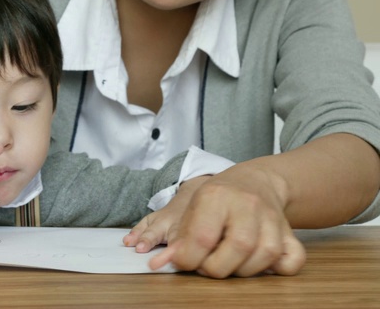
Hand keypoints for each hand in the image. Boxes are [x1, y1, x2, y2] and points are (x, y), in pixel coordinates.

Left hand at [124, 165, 305, 277]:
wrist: (255, 181)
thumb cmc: (217, 198)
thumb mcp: (192, 208)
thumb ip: (178, 237)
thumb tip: (159, 263)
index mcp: (216, 195)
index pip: (202, 237)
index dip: (188, 258)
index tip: (183, 262)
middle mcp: (247, 204)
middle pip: (236, 248)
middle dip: (215, 268)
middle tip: (205, 265)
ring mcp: (272, 218)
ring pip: (263, 256)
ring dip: (241, 270)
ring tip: (227, 263)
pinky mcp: (289, 232)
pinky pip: (292, 260)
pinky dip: (278, 269)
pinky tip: (258, 263)